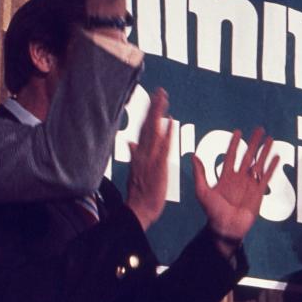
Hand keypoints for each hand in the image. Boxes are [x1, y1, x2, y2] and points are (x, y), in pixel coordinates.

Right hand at [125, 88, 171, 230]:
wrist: (138, 211)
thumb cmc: (140, 193)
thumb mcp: (135, 170)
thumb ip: (134, 154)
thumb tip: (130, 142)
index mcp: (139, 154)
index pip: (144, 129)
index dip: (149, 113)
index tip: (154, 99)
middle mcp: (143, 153)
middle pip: (148, 125)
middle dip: (154, 107)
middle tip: (160, 90)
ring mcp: (149, 159)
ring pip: (154, 132)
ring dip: (159, 114)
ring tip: (164, 98)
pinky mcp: (158, 167)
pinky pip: (163, 148)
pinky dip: (166, 134)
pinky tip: (170, 122)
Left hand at [192, 128, 278, 255]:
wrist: (226, 228)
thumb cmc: (213, 212)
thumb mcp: (202, 192)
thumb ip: (200, 174)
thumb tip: (194, 155)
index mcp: (226, 176)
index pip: (231, 155)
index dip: (234, 144)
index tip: (238, 131)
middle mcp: (239, 178)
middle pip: (248, 155)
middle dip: (254, 142)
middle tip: (260, 129)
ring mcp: (250, 184)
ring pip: (259, 163)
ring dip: (265, 151)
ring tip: (271, 139)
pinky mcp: (259, 192)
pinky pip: (266, 176)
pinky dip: (272, 166)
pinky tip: (276, 156)